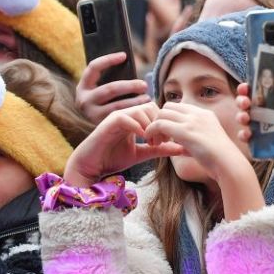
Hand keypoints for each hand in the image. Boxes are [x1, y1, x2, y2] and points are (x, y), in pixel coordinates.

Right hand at [64, 103, 184, 186]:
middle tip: (160, 141)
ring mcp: (116, 117)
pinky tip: (142, 139)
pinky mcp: (107, 123)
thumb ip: (161, 149)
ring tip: (151, 142)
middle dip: (159, 123)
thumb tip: (183, 149)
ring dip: (150, 126)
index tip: (167, 140)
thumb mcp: (144, 153)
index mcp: (135, 119)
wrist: (90, 166)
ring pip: (140, 110)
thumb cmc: (113, 159)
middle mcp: (127, 115)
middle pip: (151, 106)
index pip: (156, 110)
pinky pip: (125, 117)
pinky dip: (137, 127)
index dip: (165, 123)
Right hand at [76, 53, 150, 124]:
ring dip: (135, 101)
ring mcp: (91, 114)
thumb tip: (127, 62)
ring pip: (117, 105)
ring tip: (147, 98)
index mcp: (83, 87)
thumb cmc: (105, 107)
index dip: (108, 60)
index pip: (93, 68)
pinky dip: (134, 114)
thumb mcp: (103, 94)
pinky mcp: (100, 126)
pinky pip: (120, 118)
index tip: (124, 55)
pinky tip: (144, 112)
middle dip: (130, 86)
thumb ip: (111, 81)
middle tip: (145, 85)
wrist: (98, 137)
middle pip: (110, 89)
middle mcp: (83, 100)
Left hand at [144, 102, 247, 181]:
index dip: (169, 119)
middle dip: (160, 120)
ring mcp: (192, 121)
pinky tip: (154, 144)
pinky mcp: (185, 131)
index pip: (179, 107)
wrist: (229, 165)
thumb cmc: (220, 160)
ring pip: (161, 114)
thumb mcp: (207, 143)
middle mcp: (198, 114)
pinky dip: (152, 132)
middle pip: (168, 107)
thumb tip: (181, 145)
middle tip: (160, 138)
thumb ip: (194, 139)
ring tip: (157, 143)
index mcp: (206, 114)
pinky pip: (159, 124)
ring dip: (154, 127)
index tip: (167, 135)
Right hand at [235, 84, 273, 173]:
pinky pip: (252, 142)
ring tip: (245, 119)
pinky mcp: (267, 146)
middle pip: (251, 105)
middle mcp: (273, 116)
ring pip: (248, 122)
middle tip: (245, 103)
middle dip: (242, 101)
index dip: (251, 87)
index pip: (264, 92)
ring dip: (241, 118)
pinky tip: (247, 136)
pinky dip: (246, 138)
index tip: (245, 86)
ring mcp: (269, 131)